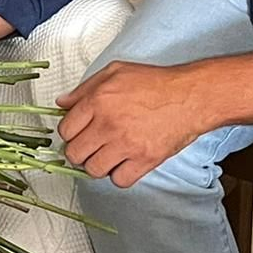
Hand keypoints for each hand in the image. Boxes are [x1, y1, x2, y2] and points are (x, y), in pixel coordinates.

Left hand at [57, 61, 208, 187]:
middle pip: (75, 153)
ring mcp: (126, 144)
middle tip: (89, 147)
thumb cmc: (154, 82)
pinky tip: (123, 164)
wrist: (190, 97)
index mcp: (97, 101)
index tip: (76, 134)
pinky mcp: (145, 160)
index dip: (69, 133)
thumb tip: (62, 103)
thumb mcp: (114, 72)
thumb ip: (84, 88)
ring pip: (93, 170)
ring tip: (106, 156)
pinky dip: (119, 176)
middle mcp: (108, 124)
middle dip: (79, 152)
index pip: (66, 129)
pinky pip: (119, 180)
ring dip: (97, 165)